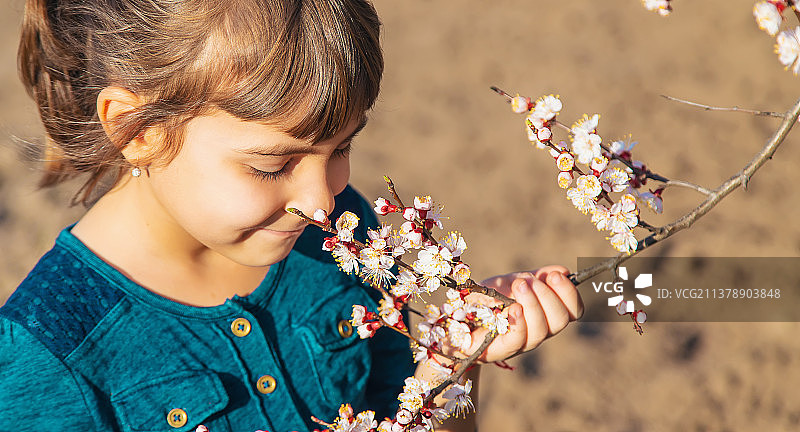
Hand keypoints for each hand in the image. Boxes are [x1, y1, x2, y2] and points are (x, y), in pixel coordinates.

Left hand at [467, 265, 582, 361]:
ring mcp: (519, 344)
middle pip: (560, 321)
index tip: (556, 276)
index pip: (573, 311)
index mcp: (545, 315)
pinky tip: (513, 308)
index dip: (569, 294)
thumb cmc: (488, 301)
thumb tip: (563, 271)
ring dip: (533, 305)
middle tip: (529, 281)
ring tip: (520, 285)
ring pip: (540, 331)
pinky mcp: (497, 350)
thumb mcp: (513, 282)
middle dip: (549, 296)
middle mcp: (537, 332)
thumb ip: (537, 277)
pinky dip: (518, 323)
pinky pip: (515, 341)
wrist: (456, 320)